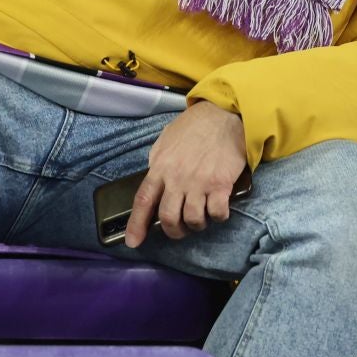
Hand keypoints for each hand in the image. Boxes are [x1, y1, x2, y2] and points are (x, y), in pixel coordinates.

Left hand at [123, 102, 248, 245]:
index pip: (143, 200)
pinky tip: (219, 210)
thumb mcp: (166, 141)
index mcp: (160, 167)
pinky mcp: (221, 184)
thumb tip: (155, 183)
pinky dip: (218, 217)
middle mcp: (178, 178)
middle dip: (174, 231)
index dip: (136, 224)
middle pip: (169, 217)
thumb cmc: (194, 126)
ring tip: (201, 218)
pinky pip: (217, 213)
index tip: (133, 242)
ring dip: (197, 225)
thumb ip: (158, 164)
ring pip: (193, 219)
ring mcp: (199, 182)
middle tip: (179, 230)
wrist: (224, 114)